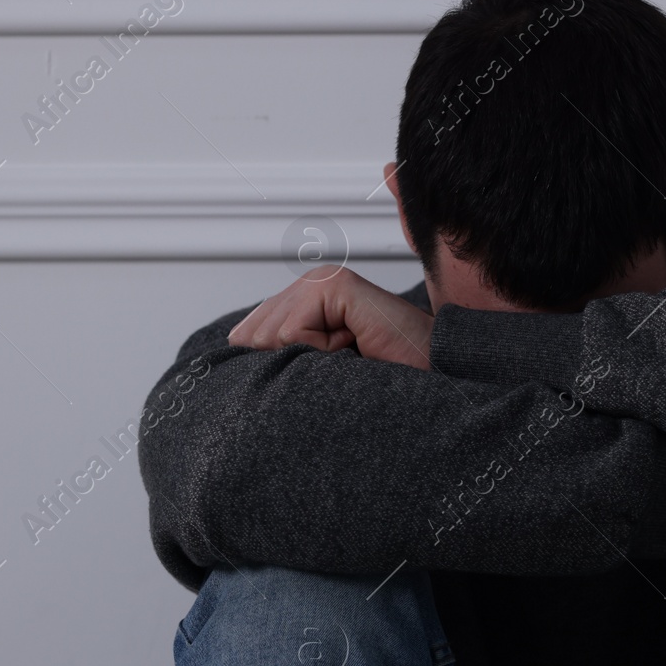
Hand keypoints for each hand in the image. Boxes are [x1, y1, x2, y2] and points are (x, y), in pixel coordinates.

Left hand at [227, 266, 432, 369]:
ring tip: (350, 357)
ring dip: (308, 362)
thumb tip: (233, 341)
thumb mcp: (319, 372)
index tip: (309, 377)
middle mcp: (313, 285)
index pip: (253, 331)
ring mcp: (326, 281)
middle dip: (287, 364)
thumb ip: (282, 349)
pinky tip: (354, 347)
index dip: (265, 363)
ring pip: (273, 335)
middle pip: (255, 333)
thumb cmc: (384, 384)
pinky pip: (294, 331)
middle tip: (340, 366)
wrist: (432, 381)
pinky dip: (320, 353)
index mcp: (307, 301)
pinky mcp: (338, 285)